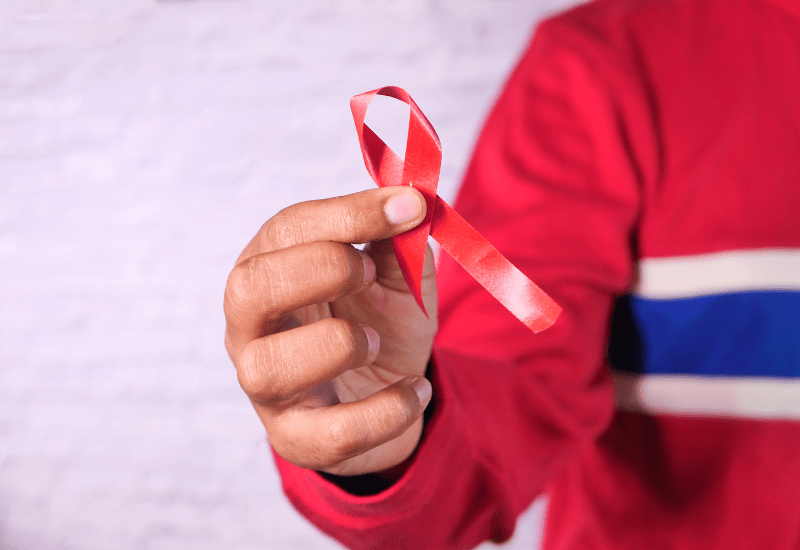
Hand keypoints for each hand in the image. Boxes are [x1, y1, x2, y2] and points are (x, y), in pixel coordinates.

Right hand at [224, 187, 436, 475]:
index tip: (408, 204)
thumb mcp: (396, 275)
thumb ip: (398, 240)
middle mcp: (252, 325)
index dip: (348, 213)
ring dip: (338, 345)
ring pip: (269, 368)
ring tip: (376, 342)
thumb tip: (411, 198)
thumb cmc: (381, 322)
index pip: (288, 229)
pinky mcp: (294, 437)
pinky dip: (384, 412)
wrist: (391, 394)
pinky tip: (414, 391)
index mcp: (272, 268)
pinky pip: (328, 434)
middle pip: (248, 289)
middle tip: (370, 271)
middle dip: (319, 269)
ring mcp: (265, 385)